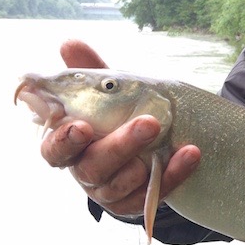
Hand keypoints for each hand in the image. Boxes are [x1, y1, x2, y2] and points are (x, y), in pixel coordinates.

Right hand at [39, 39, 199, 216]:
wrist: (156, 141)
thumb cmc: (119, 114)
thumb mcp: (108, 91)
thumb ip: (90, 72)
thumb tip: (69, 43)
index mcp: (71, 143)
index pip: (54, 149)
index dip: (65, 140)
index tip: (83, 126)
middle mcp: (85, 170)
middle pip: (92, 167)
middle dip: (120, 145)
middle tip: (149, 123)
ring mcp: (110, 190)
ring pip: (120, 186)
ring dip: (144, 161)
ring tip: (165, 136)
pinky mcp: (135, 202)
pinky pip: (152, 194)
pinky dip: (173, 174)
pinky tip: (190, 153)